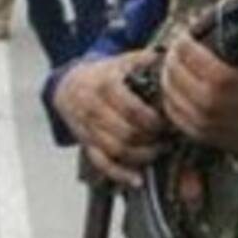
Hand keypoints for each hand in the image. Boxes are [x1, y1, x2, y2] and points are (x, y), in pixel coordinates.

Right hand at [52, 50, 168, 185]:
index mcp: (104, 85)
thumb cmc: (102, 75)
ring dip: (141, 156)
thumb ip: (144, 60)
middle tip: (167, 139)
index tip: (167, 122)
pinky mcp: (86, 143)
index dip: (152, 120)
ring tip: (158, 151)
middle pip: (125, 133)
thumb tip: (170, 57)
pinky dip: (120, 174)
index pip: (131, 109)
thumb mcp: (121, 61)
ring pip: (115, 151)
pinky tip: (137, 179)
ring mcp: (88, 128)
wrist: (68, 85)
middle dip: (150, 140)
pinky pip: (102, 163)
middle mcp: (93, 108)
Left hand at [160, 32, 237, 165]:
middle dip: (171, 57)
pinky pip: (174, 115)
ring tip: (174, 68)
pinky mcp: (203, 136)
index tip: (186, 34)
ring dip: (168, 78)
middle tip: (177, 50)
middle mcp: (209, 101)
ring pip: (168, 94)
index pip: (185, 51)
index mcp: (223, 78)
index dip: (183, 39)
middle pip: (172, 72)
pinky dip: (171, 101)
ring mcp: (204, 121)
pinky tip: (177, 90)